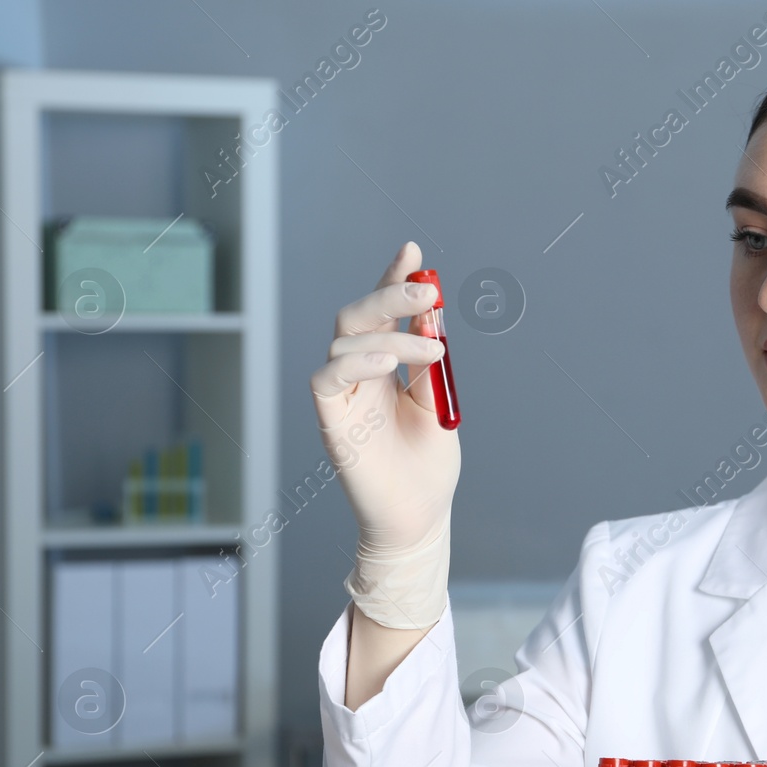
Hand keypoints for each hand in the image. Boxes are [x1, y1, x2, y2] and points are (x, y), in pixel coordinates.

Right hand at [312, 241, 458, 631]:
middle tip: (428, 289)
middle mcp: (359, 372)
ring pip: (346, 338)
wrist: (419, 515)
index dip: (394, 278)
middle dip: (392, 293)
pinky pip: (328, 375)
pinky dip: (358, 361)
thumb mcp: (438, 403)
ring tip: (434, 349)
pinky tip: (388, 362)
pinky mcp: (329, 416)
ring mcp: (342, 393)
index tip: (414, 251)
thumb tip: (430, 312)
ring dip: (392, 334)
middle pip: (358, 313)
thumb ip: (430, 361)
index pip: (384, 311)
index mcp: (386, 364)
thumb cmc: (428, 464)